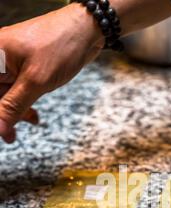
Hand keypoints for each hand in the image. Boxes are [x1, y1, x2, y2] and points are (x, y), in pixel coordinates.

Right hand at [0, 3, 103, 142]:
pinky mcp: (24, 66)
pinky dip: (25, 102)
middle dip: (5, 115)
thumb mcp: (35, 82)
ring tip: (31, 120)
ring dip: (17, 110)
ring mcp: (11, 62)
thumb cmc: (59, 47)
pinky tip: (33, 114)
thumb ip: (13, 106)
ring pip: (6, 94)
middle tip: (12, 136)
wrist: (85, 29)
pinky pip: (17, 88)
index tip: (4, 132)